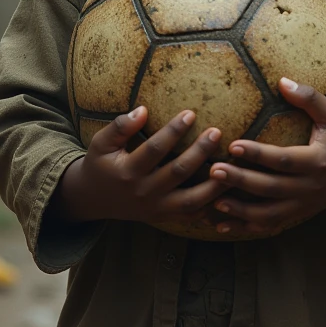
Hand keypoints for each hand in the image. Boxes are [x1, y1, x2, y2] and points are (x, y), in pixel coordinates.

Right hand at [53, 106, 229, 225]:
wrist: (93, 199)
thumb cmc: (101, 164)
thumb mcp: (101, 143)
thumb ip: (120, 126)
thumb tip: (144, 109)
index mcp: (127, 172)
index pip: (155, 149)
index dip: (173, 131)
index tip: (191, 113)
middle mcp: (143, 192)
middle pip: (177, 172)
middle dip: (199, 152)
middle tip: (216, 132)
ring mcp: (155, 208)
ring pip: (191, 199)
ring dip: (213, 184)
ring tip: (231, 165)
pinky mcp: (164, 217)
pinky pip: (191, 214)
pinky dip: (210, 204)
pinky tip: (226, 189)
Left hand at [208, 77, 325, 235]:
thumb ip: (310, 98)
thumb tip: (282, 81)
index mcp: (317, 161)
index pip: (284, 159)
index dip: (259, 154)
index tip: (233, 144)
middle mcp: (309, 188)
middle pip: (271, 188)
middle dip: (241, 181)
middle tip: (213, 170)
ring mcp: (301, 206)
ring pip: (268, 214)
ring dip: (239, 210)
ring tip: (213, 199)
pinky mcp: (295, 216)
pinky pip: (268, 227)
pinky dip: (244, 228)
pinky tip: (220, 225)